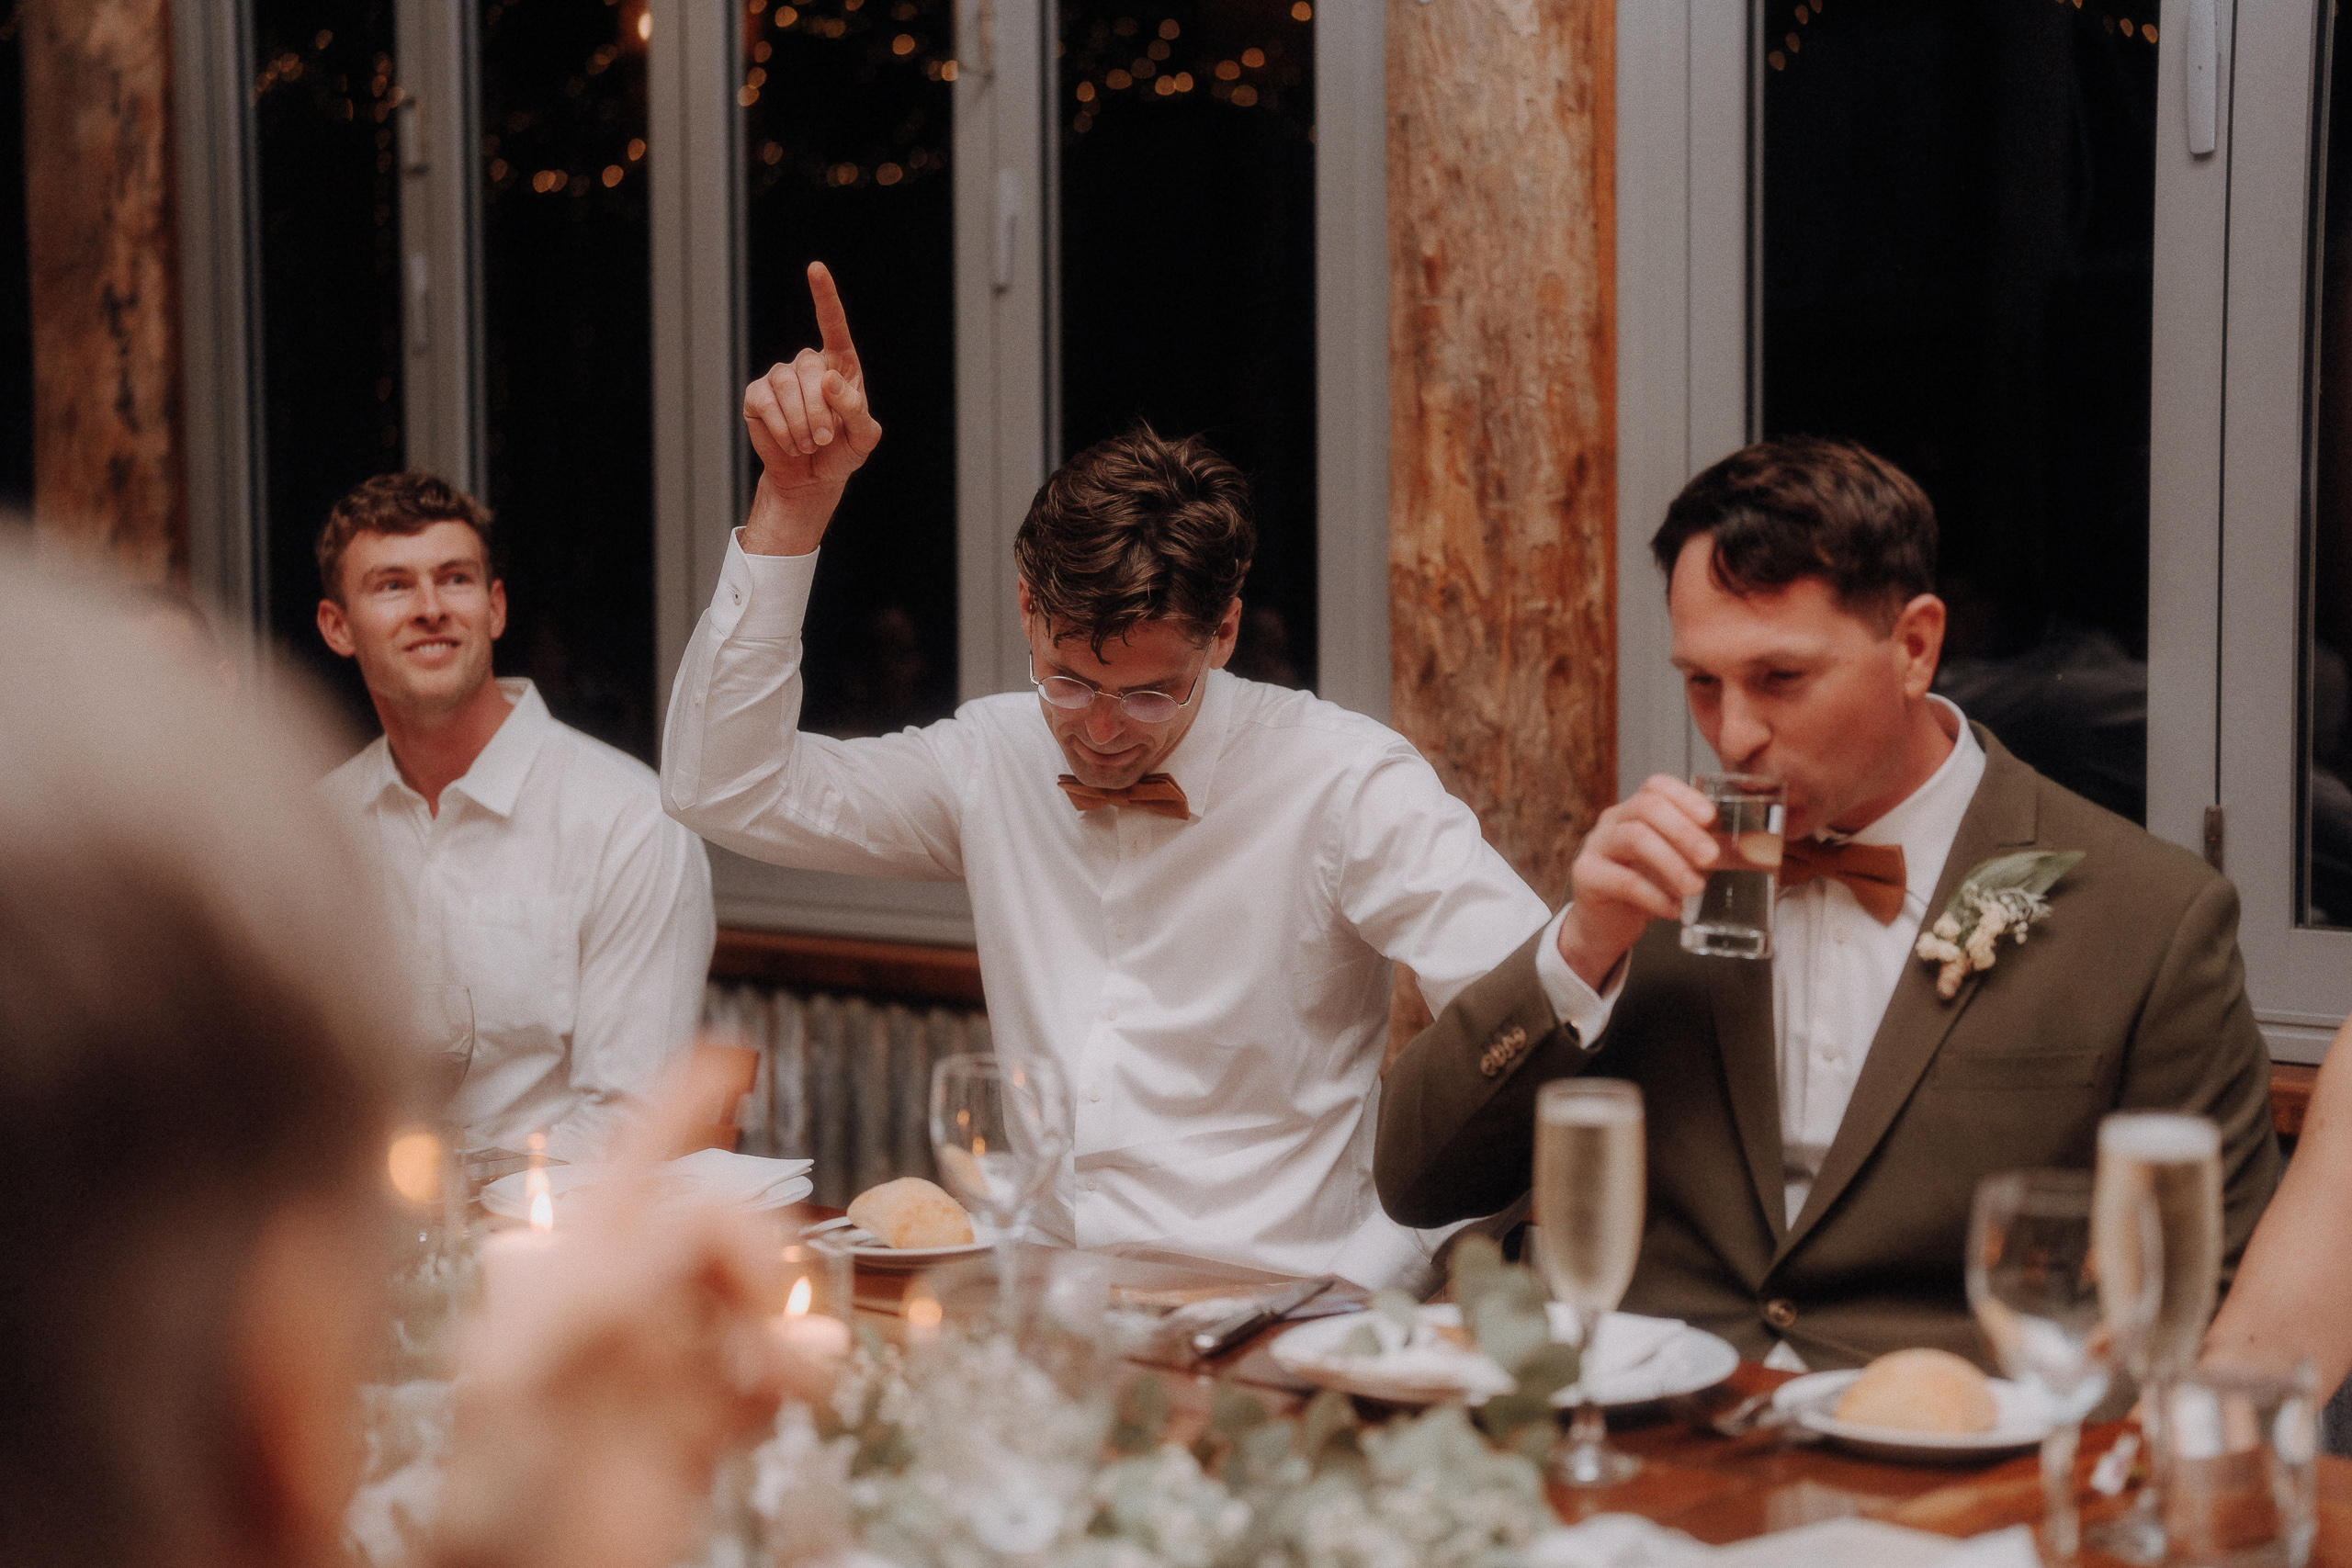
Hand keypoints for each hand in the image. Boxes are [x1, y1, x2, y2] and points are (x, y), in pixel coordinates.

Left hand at [432, 1047, 786, 1567]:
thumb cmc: (499, 1506)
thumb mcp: (537, 1376)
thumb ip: (611, 1292)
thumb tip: (687, 1231)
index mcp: (561, 1285)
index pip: (621, 1169)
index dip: (671, 1110)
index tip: (725, 1061)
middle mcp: (615, 1316)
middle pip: (708, 1232)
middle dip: (750, 1246)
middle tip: (759, 1296)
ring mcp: (658, 1373)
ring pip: (748, 1302)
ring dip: (783, 1319)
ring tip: (782, 1369)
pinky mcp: (696, 1432)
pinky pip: (768, 1371)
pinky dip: (794, 1369)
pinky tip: (791, 1389)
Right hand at [741, 261, 883, 555]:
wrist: (811, 478)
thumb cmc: (842, 453)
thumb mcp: (863, 438)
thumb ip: (855, 409)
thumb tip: (828, 378)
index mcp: (840, 365)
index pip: (833, 324)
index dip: (824, 296)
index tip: (815, 269)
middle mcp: (808, 365)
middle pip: (810, 370)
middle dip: (819, 411)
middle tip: (823, 440)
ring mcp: (780, 378)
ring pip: (786, 385)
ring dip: (801, 422)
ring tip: (808, 444)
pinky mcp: (757, 396)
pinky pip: (766, 403)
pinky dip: (782, 429)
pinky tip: (790, 443)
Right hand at [1555, 775, 1718, 989]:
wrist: (1605, 924)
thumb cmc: (1646, 888)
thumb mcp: (1673, 864)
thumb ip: (1697, 853)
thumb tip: (1742, 853)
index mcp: (1636, 811)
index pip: (1657, 786)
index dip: (1685, 797)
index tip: (1711, 818)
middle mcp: (1613, 821)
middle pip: (1647, 807)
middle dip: (1684, 831)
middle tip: (1711, 857)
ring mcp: (1596, 845)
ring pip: (1634, 837)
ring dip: (1671, 862)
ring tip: (1695, 888)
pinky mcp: (1586, 875)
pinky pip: (1623, 880)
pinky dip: (1655, 896)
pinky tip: (1674, 910)